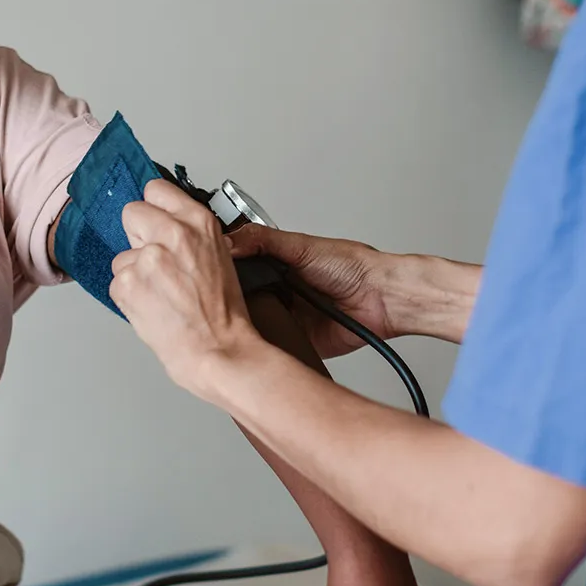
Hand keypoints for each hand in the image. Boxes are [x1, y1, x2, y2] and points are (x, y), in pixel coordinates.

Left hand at [111, 180, 261, 398]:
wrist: (220, 351)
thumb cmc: (224, 315)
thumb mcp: (219, 258)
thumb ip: (191, 237)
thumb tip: (166, 228)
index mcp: (199, 223)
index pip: (156, 190)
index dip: (153, 209)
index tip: (154, 221)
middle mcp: (172, 234)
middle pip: (131, 213)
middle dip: (137, 236)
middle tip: (155, 263)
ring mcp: (147, 258)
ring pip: (121, 256)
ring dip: (134, 274)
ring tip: (160, 296)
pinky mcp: (128, 284)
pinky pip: (116, 283)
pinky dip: (129, 298)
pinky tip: (152, 309)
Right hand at [227, 226, 395, 358]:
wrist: (380, 300)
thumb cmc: (352, 267)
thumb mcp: (301, 246)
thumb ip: (264, 241)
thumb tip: (228, 241)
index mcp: (278, 265)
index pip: (239, 268)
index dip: (222, 271)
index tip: (204, 271)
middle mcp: (279, 291)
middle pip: (241, 298)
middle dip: (229, 301)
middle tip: (214, 300)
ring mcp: (286, 317)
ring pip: (253, 323)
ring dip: (245, 323)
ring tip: (230, 320)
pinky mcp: (296, 341)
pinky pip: (274, 344)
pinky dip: (265, 343)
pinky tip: (256, 337)